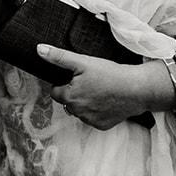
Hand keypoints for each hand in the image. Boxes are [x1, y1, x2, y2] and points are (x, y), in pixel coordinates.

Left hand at [38, 45, 173, 129]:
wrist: (136, 89)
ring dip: (85, 103)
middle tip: (90, 82)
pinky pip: (93, 118)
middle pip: (68, 102)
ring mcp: (90, 120)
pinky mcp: (102, 126)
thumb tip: (39, 50)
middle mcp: (77, 112)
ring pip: (80, 111)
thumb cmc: (110, 74)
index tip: (78, 77)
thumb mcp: (83, 61)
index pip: (56, 92)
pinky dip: (97, 111)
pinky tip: (107, 101)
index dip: (64, 83)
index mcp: (69, 97)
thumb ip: (59, 57)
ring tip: (100, 90)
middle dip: (75, 93)